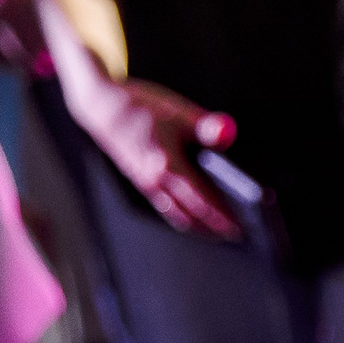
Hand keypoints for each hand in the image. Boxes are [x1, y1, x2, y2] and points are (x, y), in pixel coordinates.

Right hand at [75, 78, 239, 238]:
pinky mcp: (139, 180)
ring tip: (217, 233)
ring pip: (176, 214)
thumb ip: (206, 125)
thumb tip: (228, 133)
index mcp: (169, 166)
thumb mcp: (178, 111)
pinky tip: (190, 217)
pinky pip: (164, 206)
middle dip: (215, 228)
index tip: (242, 229)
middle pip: (192, 215)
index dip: (225, 218)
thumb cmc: (139, 106)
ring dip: (197, 226)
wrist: (100, 105)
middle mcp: (156, 181)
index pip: (204, 202)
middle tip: (236, 237)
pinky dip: (180, 216)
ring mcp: (146, 183)